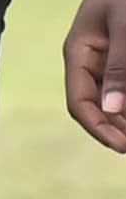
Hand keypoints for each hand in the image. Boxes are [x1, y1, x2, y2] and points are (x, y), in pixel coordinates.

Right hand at [64, 0, 125, 153]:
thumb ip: (120, 67)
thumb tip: (114, 109)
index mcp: (77, 52)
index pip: (79, 103)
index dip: (100, 128)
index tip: (123, 146)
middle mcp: (89, 58)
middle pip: (97, 105)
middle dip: (116, 126)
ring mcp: (108, 56)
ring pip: (113, 97)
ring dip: (125, 114)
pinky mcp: (123, 52)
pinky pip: (123, 82)